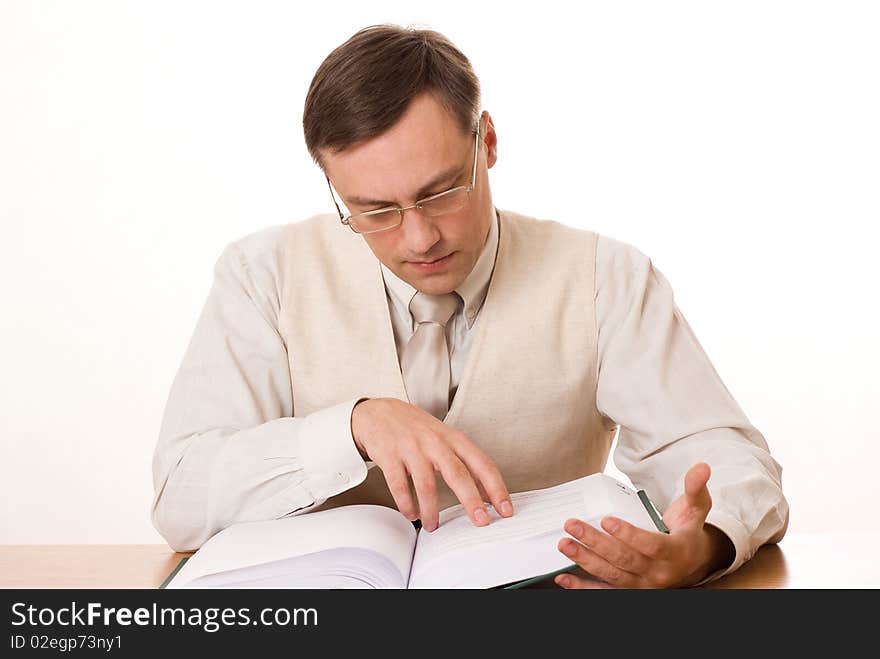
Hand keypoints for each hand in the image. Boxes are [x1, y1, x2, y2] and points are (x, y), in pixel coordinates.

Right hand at [350, 397, 513, 531]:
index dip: (496, 488)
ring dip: (431, 511)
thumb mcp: (445, 439)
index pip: (482, 464)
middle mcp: (435, 442)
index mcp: (454, 439)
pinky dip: (407, 505)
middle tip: (481, 522)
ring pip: (427, 486)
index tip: (505, 508)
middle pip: (458, 474)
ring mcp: (412, 448)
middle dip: (472, 501)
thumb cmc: (416, 428)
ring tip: (433, 525)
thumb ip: (465, 464)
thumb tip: (487, 494)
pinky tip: (411, 513)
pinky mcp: (390, 456)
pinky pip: (400, 486)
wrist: (378, 412)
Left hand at [554, 462, 734, 588]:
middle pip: (624, 559)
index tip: (607, 520)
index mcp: (675, 552)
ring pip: (611, 575)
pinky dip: (583, 587)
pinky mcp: (629, 590)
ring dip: (585, 561)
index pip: (651, 545)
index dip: (629, 534)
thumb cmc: (687, 530)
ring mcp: (642, 585)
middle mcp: (659, 573)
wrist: (691, 561)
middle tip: (572, 525)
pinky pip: (604, 591)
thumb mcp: (696, 508)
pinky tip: (563, 578)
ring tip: (565, 544)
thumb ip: (695, 487)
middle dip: (596, 542)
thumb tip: (702, 466)